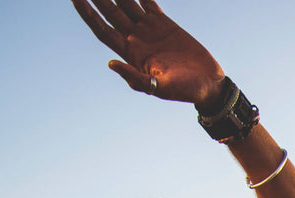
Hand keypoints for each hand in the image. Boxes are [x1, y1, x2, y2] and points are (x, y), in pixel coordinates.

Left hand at [72, 0, 225, 106]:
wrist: (207, 83)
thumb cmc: (183, 90)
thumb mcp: (158, 88)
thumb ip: (135, 78)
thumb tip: (111, 64)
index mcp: (130, 53)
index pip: (102, 28)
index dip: (87, 13)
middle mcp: (135, 38)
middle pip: (109, 11)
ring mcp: (148, 28)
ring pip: (125, 2)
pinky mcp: (163, 22)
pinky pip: (147, 1)